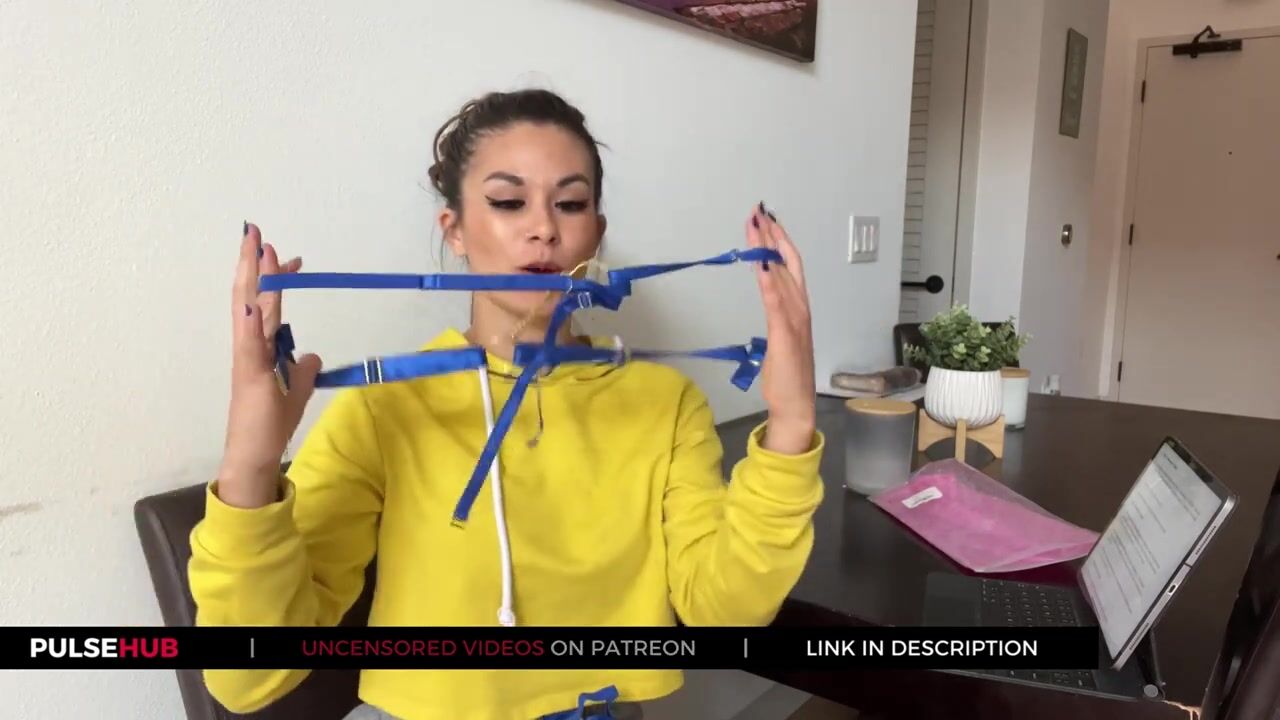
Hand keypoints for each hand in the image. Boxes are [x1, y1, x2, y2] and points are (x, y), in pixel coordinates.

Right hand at [216, 223, 321, 507]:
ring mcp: (246, 359)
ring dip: (254, 280)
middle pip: (248, 296)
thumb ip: (302, 369)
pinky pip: (249, 344)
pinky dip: (250, 321)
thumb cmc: (270, 423)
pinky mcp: (249, 376)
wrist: (254, 453)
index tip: (288, 256)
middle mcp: (246, 346)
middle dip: (252, 263)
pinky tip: (253, 302)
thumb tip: (311, 353)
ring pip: (248, 311)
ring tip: (258, 249)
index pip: (264, 303)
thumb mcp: (296, 390)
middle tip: (255, 230)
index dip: (273, 278)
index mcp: (256, 347)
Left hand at [745, 203, 816, 454]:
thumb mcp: (778, 339)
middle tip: (759, 211)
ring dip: (768, 249)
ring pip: (782, 275)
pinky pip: (777, 303)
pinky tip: (762, 263)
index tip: (764, 220)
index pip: (789, 266)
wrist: (795, 405)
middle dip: (773, 235)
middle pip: (787, 263)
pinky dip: (770, 281)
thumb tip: (769, 299)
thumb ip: (776, 317)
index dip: (778, 240)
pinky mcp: (786, 335)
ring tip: (756, 226)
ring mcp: (795, 321)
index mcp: (798, 308)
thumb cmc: (785, 376)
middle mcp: (800, 308)